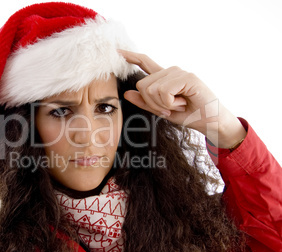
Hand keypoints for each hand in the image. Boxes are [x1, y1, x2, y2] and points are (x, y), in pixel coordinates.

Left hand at [119, 49, 245, 147]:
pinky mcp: (187, 78)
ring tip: (179, 105)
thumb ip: (145, 102)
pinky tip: (183, 103)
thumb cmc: (189, 115)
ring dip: (163, 105)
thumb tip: (127, 94)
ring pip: (151, 90)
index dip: (131, 57)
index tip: (118, 51)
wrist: (210, 122)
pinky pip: (164, 92)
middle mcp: (170, 72)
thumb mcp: (162, 111)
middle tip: (169, 109)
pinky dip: (170, 104)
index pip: (145, 63)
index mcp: (164, 78)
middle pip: (142, 85)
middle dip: (152, 104)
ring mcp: (179, 72)